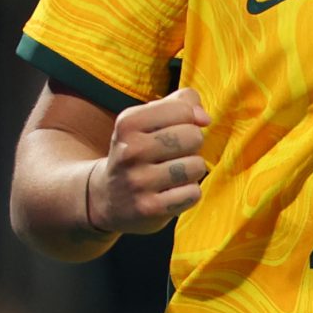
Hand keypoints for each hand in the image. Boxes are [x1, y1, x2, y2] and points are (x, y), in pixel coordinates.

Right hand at [87, 88, 210, 234]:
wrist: (108, 197)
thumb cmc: (139, 150)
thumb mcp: (149, 118)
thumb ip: (181, 103)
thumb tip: (205, 118)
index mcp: (128, 123)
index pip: (183, 110)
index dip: (188, 120)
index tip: (174, 130)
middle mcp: (130, 151)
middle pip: (193, 137)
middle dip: (192, 145)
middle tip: (175, 154)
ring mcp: (139, 182)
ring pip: (196, 166)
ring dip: (192, 170)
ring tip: (174, 173)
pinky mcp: (150, 208)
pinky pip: (193, 193)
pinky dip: (189, 193)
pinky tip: (171, 192)